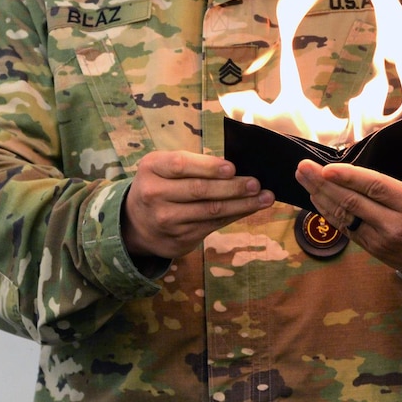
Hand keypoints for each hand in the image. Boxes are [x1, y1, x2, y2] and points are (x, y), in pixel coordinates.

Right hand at [123, 150, 273, 259]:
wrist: (137, 224)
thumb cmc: (160, 185)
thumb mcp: (162, 167)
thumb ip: (191, 164)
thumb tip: (234, 167)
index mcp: (151, 169)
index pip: (180, 165)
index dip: (208, 167)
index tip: (232, 167)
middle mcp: (155, 194)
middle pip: (199, 190)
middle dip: (232, 187)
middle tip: (256, 183)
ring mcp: (167, 219)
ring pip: (210, 211)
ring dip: (242, 204)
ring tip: (264, 197)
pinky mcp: (180, 237)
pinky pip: (213, 225)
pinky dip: (235, 215)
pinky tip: (250, 208)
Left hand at [294, 116, 401, 288]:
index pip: (375, 188)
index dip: (348, 178)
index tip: (326, 167)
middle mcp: (395, 225)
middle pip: (352, 202)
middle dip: (323, 184)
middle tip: (302, 167)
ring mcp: (382, 241)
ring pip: (344, 218)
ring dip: (320, 198)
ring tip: (303, 179)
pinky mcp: (376, 251)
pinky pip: (347, 230)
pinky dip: (330, 214)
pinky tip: (317, 199)